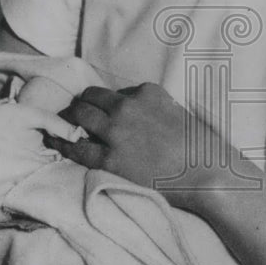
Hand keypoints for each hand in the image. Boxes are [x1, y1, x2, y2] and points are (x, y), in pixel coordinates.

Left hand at [46, 82, 214, 199]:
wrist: (208, 173)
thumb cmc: (200, 146)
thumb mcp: (177, 112)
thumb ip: (152, 108)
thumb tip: (133, 114)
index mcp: (147, 92)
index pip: (115, 91)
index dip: (105, 102)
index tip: (100, 110)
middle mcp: (128, 106)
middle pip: (90, 98)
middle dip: (80, 105)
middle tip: (73, 115)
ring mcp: (118, 132)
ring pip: (79, 116)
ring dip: (68, 120)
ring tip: (60, 127)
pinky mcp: (111, 159)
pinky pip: (77, 148)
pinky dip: (64, 144)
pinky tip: (57, 144)